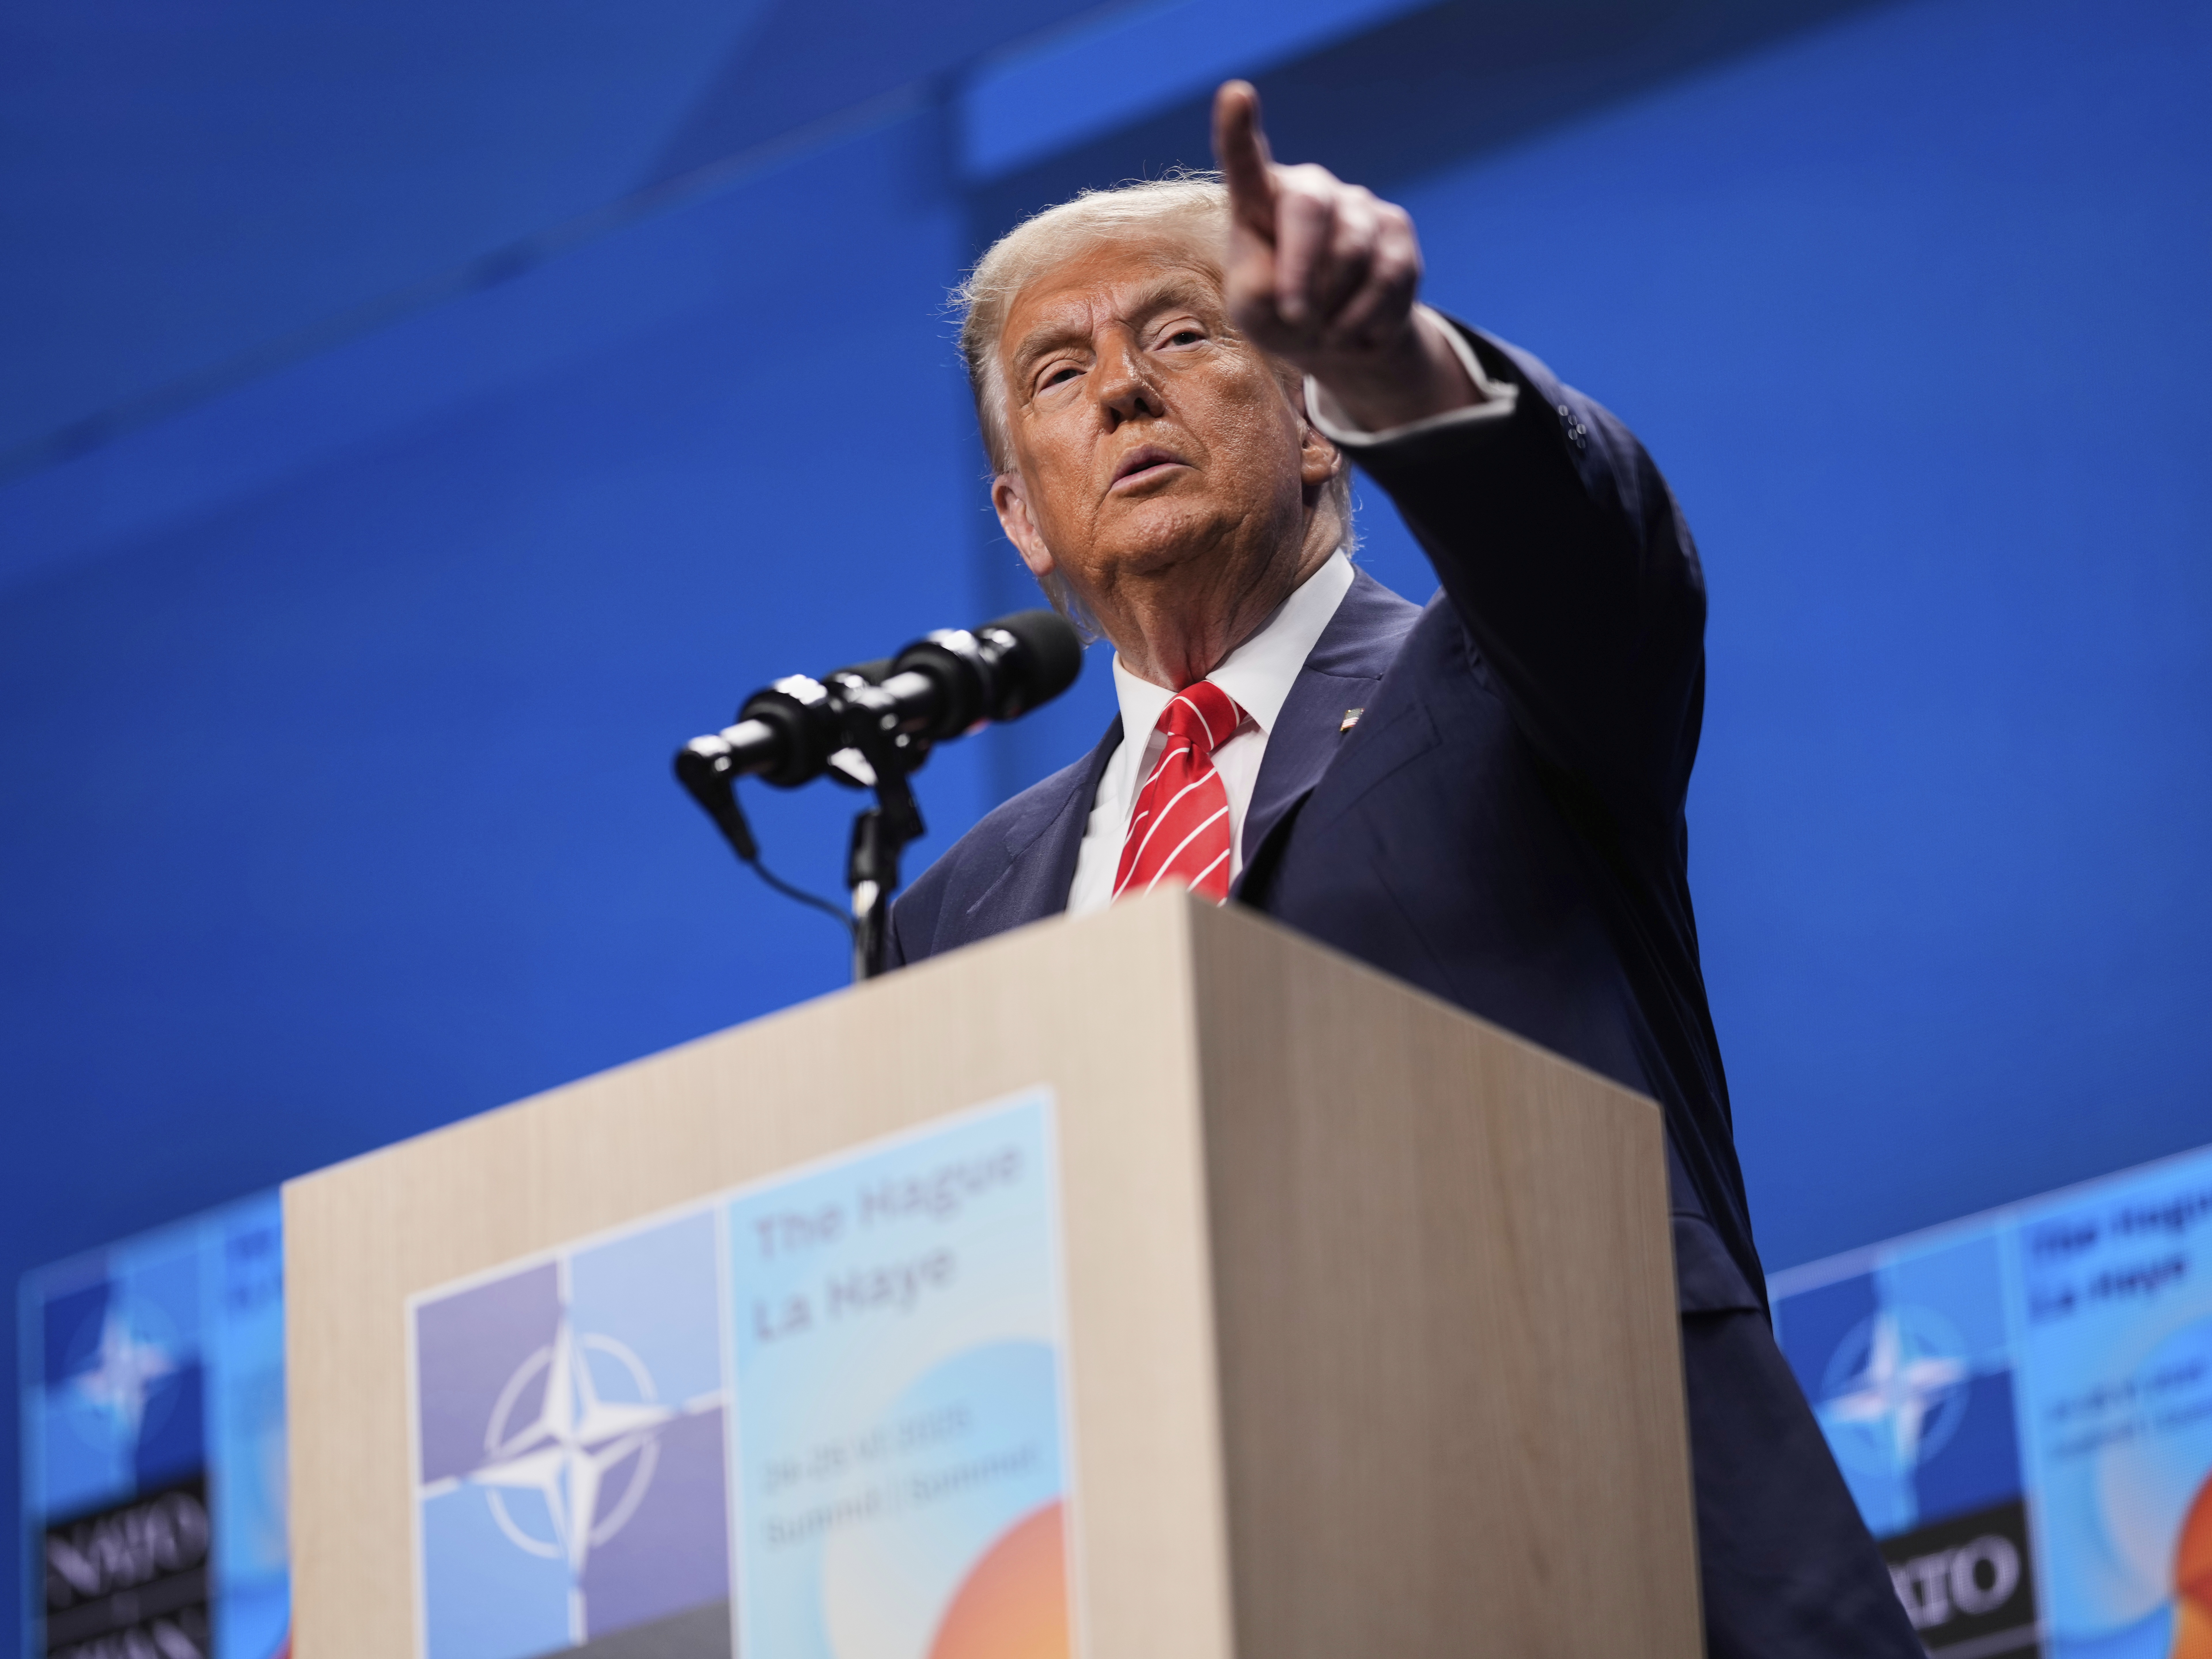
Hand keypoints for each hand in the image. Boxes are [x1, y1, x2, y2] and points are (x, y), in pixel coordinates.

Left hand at [1212, 80, 1479, 431]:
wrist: (1338, 336)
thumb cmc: (1279, 315)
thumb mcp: (1252, 312)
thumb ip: (1258, 290)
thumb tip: (1299, 287)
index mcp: (1260, 200)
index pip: (1247, 162)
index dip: (1239, 130)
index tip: (1236, 95)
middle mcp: (1310, 189)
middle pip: (1310, 208)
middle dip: (1302, 270)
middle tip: (1295, 316)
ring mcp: (1357, 204)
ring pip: (1352, 251)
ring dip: (1335, 305)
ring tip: (1326, 327)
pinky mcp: (1397, 229)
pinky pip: (1389, 276)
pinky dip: (1368, 316)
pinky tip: (1357, 326)